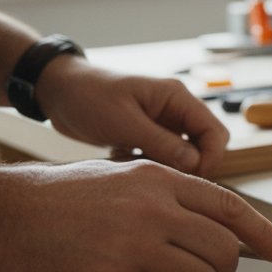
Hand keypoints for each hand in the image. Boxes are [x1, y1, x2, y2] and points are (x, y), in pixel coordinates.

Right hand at [0, 158, 271, 271]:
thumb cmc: (57, 201)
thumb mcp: (122, 181)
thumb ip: (169, 200)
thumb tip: (216, 232)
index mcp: (160, 179)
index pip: (231, 207)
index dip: (262, 234)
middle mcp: (154, 208)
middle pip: (224, 251)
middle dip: (217, 271)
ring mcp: (134, 244)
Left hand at [35, 57, 228, 178]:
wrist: (57, 91)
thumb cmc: (88, 96)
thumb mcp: (124, 122)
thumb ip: (161, 142)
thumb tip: (195, 163)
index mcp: (177, 97)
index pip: (215, 132)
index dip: (210, 157)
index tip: (189, 177)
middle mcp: (175, 109)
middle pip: (205, 144)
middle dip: (192, 166)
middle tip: (166, 180)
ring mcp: (163, 122)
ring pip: (185, 153)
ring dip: (169, 167)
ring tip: (141, 169)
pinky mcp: (148, 134)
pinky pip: (164, 156)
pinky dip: (152, 165)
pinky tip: (127, 162)